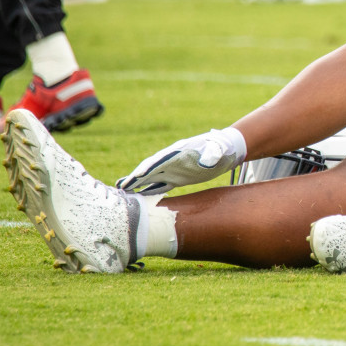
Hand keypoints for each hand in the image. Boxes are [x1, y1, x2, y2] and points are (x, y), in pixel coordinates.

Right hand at [116, 127, 246, 194]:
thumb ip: (213, 153)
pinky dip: (149, 191)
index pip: (160, 160)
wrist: (226, 150)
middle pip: (150, 169)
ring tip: (122, 191)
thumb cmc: (222, 148)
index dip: (148, 168)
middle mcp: (172, 160)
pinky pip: (160, 185)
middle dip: (135, 177)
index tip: (136, 175)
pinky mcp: (177, 178)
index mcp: (179, 152)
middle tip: (120, 187)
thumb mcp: (219, 149)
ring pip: (151, 178)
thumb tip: (208, 160)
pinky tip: (139, 198)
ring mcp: (173, 169)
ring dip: (137, 184)